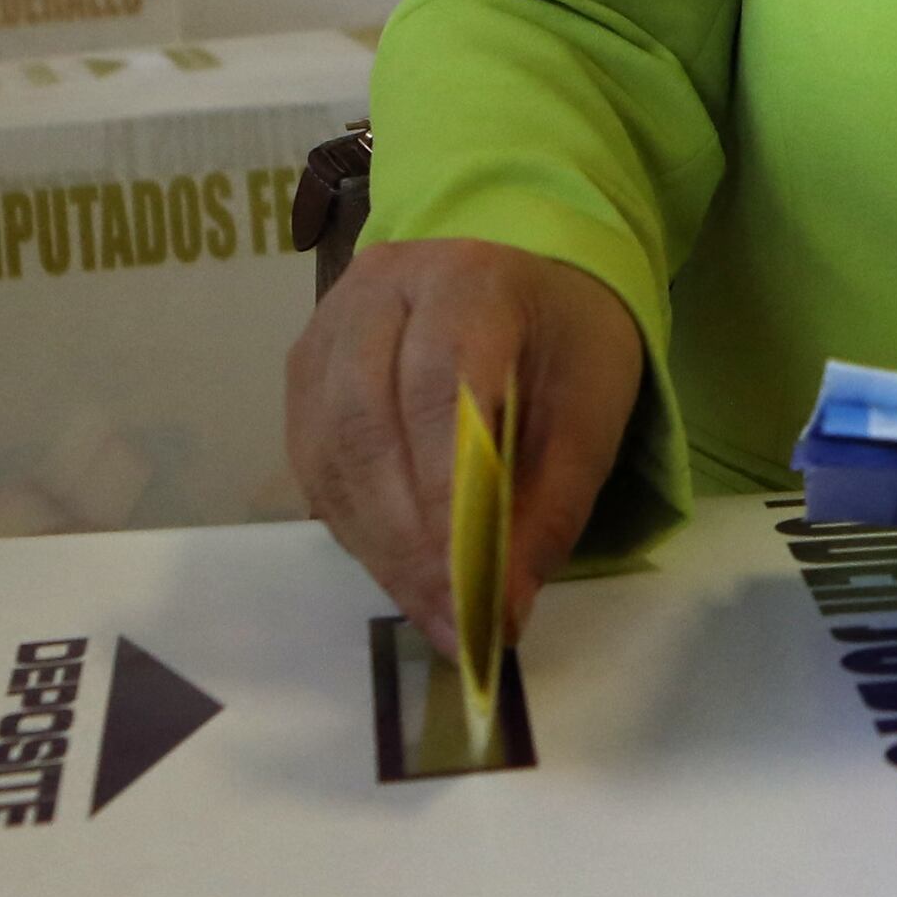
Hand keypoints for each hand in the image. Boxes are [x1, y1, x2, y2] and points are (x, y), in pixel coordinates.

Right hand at [286, 239, 642, 647]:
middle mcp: (379, 291)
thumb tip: (505, 609)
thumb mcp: (592, 414)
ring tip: (431, 612)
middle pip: (365, 421)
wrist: (530, 286)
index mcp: (466, 278)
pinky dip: (358, 529)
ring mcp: (328, 328)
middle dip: (407, 537)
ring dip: (379, 546)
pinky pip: (315, 463)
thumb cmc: (566, 345)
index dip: (446, 492)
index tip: (470, 582)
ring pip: (329, 449)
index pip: (438, 388)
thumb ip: (551, 506)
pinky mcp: (304, 372)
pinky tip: (400, 574)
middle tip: (448, 618)